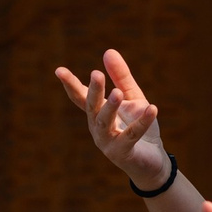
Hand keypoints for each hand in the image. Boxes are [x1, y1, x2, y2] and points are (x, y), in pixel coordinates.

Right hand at [54, 49, 170, 185]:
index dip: (70, 84)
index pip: (81, 97)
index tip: (59, 70)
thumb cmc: (139, 127)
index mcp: (97, 113)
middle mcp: (97, 127)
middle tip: (96, 74)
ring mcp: (107, 142)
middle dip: (94, 91)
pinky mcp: (123, 153)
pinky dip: (141, 123)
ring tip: (118, 92)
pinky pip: (131, 136)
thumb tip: (108, 51)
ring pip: (104, 123)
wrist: (153, 160)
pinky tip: (152, 109)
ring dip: (110, 107)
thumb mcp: (132, 98)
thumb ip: (121, 77)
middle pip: (92, 107)